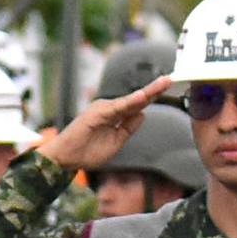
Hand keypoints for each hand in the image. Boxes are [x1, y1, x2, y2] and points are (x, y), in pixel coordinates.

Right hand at [45, 77, 170, 172]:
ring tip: (162, 84)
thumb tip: (143, 114)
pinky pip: (117, 108)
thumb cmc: (87, 151)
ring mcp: (102, 109)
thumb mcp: (116, 141)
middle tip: (169, 79)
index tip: (167, 86)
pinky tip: (142, 97)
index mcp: (114, 114)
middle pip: (136, 99)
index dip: (152, 96)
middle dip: (153, 90)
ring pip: (129, 100)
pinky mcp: (96, 113)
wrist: (66, 158)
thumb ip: (128, 128)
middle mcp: (109, 108)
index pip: (137, 105)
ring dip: (146, 93)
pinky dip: (130, 102)